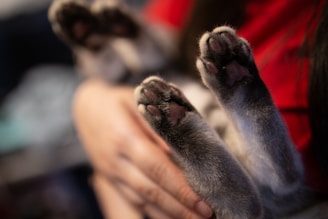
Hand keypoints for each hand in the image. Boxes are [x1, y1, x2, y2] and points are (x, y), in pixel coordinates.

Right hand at [72, 79, 212, 218]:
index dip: (180, 188)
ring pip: (141, 201)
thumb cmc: (117, 102)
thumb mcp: (138, 100)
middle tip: (206, 218)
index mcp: (124, 137)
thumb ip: (159, 123)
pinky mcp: (110, 180)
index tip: (203, 203)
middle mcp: (115, 160)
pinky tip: (171, 216)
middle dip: (179, 208)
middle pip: (150, 191)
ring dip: (168, 214)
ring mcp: (110, 173)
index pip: (157, 168)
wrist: (86, 109)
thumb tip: (182, 149)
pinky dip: (152, 212)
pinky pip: (132, 201)